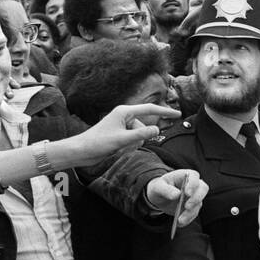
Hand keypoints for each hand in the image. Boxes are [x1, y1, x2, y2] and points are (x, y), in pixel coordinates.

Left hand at [60, 104, 178, 167]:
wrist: (81, 151)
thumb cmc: (97, 142)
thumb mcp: (122, 139)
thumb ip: (141, 134)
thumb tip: (157, 129)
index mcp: (124, 111)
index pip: (150, 109)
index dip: (165, 112)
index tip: (178, 114)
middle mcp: (124, 116)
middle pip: (144, 126)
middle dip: (140, 137)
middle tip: (126, 145)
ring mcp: (122, 125)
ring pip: (140, 134)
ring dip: (134, 143)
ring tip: (120, 148)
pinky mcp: (120, 134)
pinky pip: (134, 139)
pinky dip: (130, 146)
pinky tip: (119, 150)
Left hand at [145, 169, 207, 225]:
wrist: (159, 196)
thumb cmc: (159, 187)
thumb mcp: (158, 187)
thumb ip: (166, 190)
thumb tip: (177, 195)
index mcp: (186, 175)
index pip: (194, 177)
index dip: (192, 184)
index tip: (187, 193)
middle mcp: (194, 185)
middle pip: (203, 189)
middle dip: (196, 198)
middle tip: (187, 207)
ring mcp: (195, 197)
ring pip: (198, 204)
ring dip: (190, 213)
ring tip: (179, 220)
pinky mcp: (193, 207)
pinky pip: (194, 214)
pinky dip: (188, 219)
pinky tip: (179, 224)